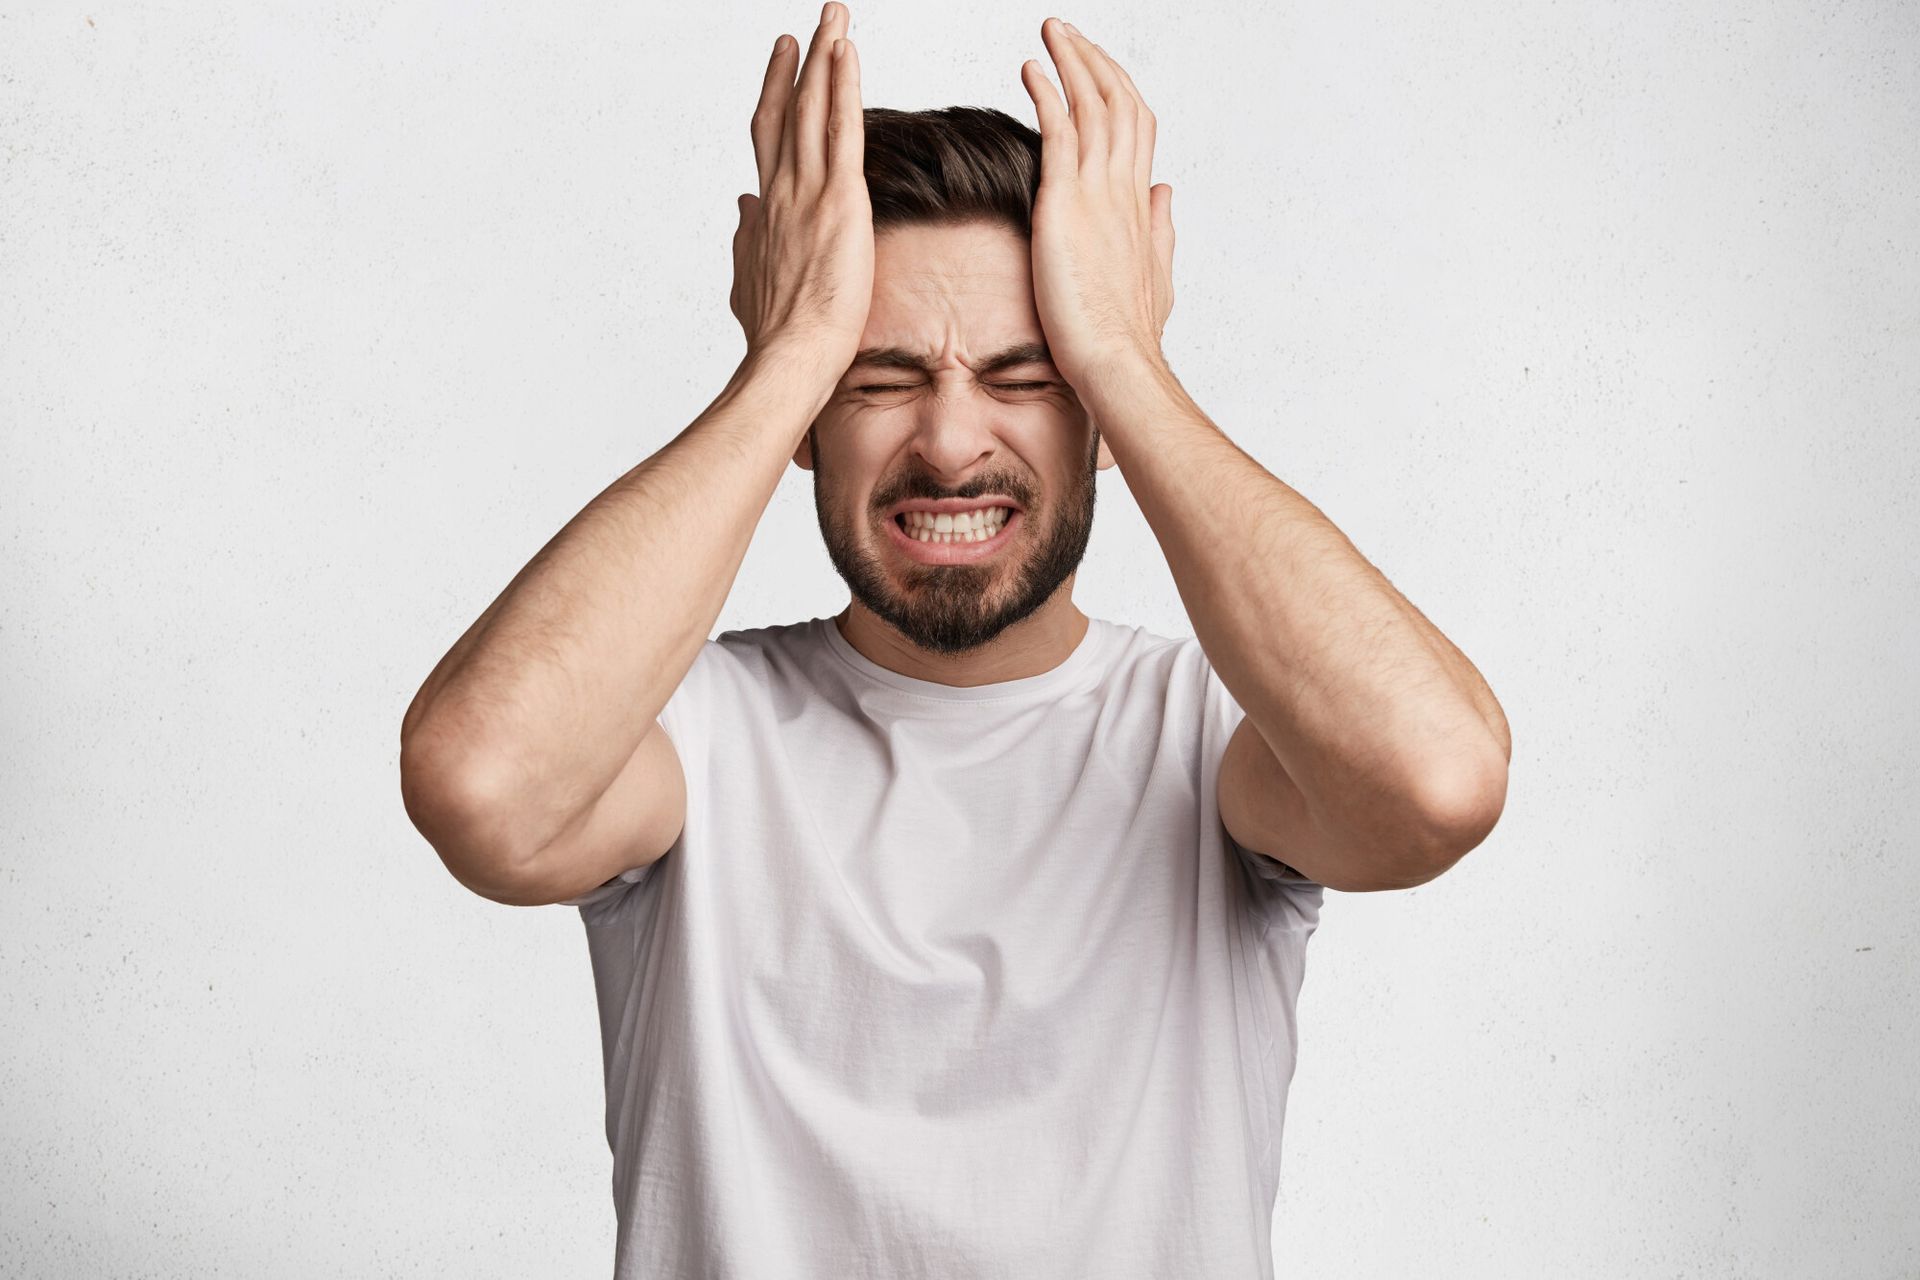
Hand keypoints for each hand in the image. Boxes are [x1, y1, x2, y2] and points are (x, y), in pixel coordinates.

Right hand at [730, 3, 873, 372]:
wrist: (790, 356)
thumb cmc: (775, 336)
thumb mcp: (750, 281)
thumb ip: (746, 241)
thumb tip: (742, 209)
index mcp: (767, 211)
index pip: (769, 139)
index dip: (775, 96)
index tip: (782, 63)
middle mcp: (781, 191)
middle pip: (788, 111)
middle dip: (799, 63)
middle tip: (809, 25)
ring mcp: (807, 191)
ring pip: (814, 108)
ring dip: (824, 57)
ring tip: (834, 18)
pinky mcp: (840, 199)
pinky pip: (843, 128)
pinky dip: (843, 86)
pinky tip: (847, 52)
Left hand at [1019, 19, 1174, 388]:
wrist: (1117, 361)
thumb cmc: (1129, 335)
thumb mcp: (1154, 274)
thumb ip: (1159, 228)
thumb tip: (1164, 193)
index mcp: (1139, 204)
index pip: (1136, 127)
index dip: (1118, 90)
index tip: (1097, 69)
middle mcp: (1124, 188)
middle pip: (1119, 101)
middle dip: (1095, 60)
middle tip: (1068, 32)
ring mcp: (1098, 192)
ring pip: (1093, 104)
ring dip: (1073, 60)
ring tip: (1051, 31)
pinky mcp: (1066, 202)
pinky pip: (1059, 130)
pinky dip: (1048, 93)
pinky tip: (1030, 69)